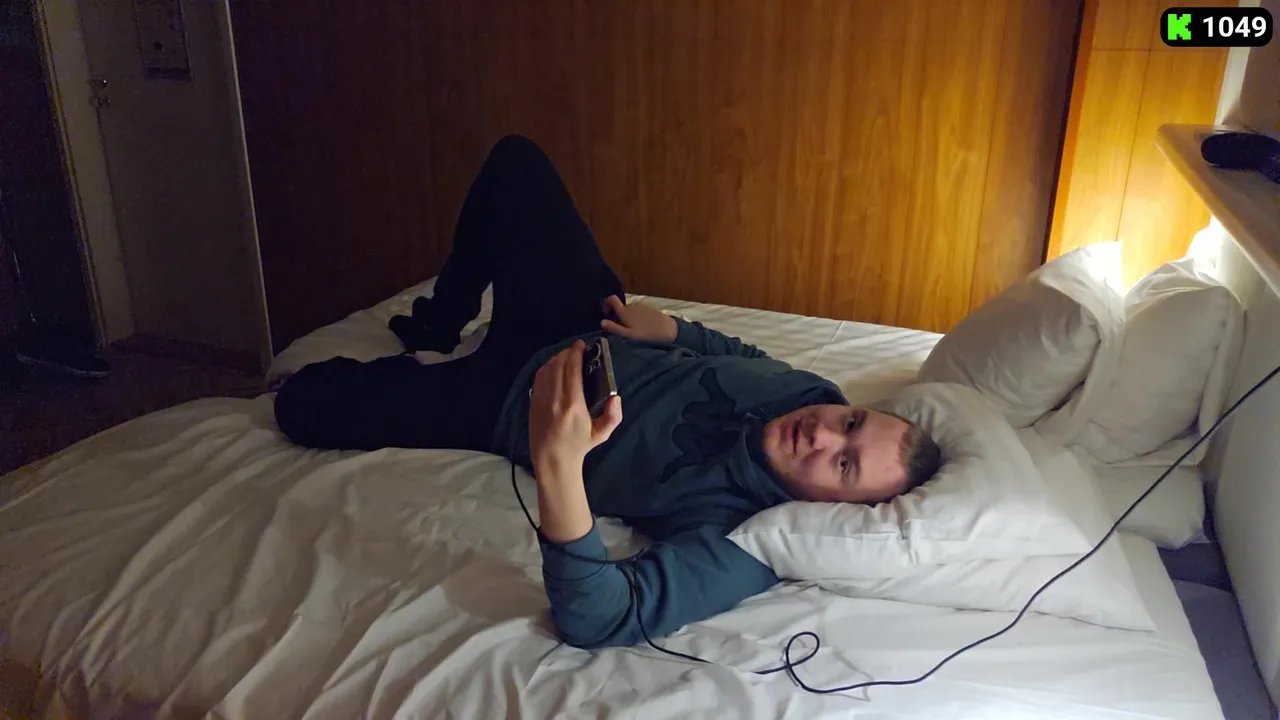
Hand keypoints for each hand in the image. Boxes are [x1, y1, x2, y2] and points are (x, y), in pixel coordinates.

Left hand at [529, 340, 623, 471]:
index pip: (572, 370)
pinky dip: (547, 368)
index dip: (576, 353)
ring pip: (547, 369)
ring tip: (566, 357)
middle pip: (558, 365)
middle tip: (576, 350)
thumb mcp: (602, 434)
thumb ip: (614, 416)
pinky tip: (554, 368)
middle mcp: (555, 399)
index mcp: (573, 405)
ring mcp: (541, 400)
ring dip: (556, 359)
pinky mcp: (533, 402)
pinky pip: (539, 378)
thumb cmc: (579, 446)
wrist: (552, 459)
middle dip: (567, 353)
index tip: (581, 345)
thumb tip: (616, 397)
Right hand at [600, 295, 677, 342]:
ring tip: (633, 329)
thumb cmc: (646, 334)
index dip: (606, 303)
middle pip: (621, 307)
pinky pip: (638, 311)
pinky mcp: (648, 308)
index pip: (612, 299)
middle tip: (622, 328)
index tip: (606, 313)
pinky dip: (636, 316)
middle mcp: (632, 306)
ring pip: (630, 310)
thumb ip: (614, 328)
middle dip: (619, 315)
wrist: (667, 329)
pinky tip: (642, 326)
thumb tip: (602, 322)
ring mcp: (641, 306)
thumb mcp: (628, 334)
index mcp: (625, 311)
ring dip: (628, 317)